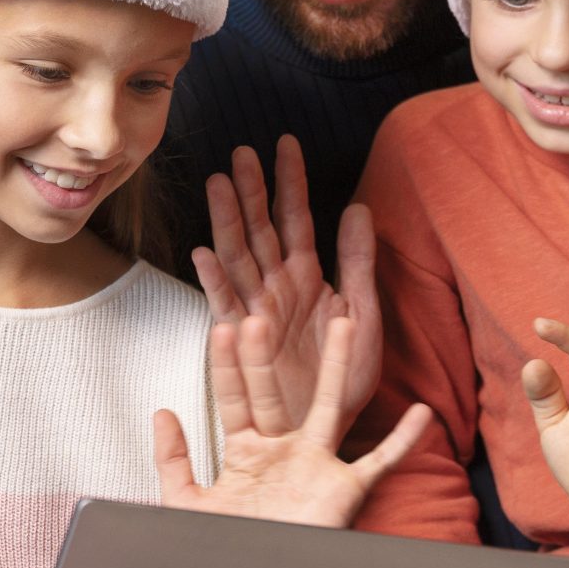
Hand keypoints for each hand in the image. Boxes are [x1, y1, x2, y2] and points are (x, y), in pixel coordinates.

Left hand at [153, 314, 427, 528]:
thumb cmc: (226, 548)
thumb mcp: (186, 504)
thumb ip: (173, 460)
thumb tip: (161, 411)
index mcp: (246, 454)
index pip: (234, 400)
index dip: (227, 368)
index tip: (223, 329)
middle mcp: (283, 452)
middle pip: (274, 393)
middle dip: (264, 358)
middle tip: (260, 318)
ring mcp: (316, 466)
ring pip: (331, 406)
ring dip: (337, 366)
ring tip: (344, 323)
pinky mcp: (345, 489)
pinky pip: (380, 461)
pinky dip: (402, 440)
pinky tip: (421, 413)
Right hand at [190, 136, 381, 425]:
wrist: (327, 424)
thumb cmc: (343, 376)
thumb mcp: (364, 314)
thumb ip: (358, 261)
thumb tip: (358, 207)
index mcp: (306, 277)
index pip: (296, 219)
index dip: (290, 182)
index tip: (285, 144)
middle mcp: (276, 287)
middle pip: (259, 229)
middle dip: (250, 191)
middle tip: (242, 152)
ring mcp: (255, 310)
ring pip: (238, 256)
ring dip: (227, 221)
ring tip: (219, 184)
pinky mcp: (241, 341)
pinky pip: (225, 305)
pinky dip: (213, 280)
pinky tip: (204, 254)